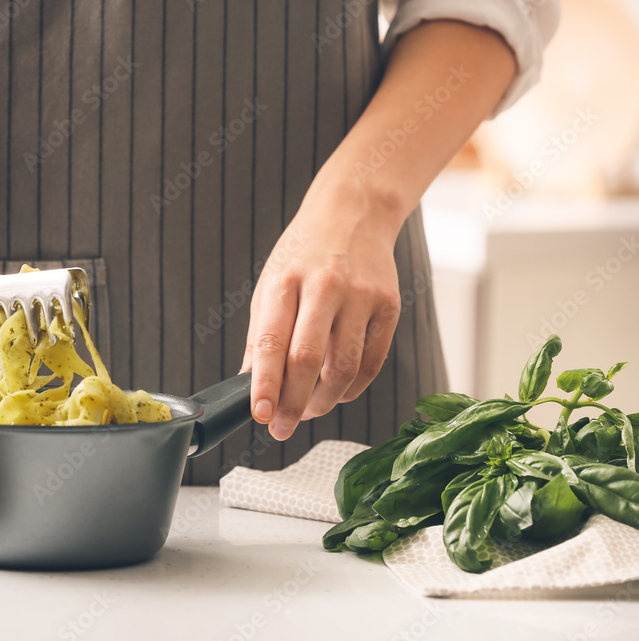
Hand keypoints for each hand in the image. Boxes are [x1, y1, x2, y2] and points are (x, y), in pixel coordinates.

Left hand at [241, 174, 406, 440]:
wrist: (354, 212)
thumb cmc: (304, 253)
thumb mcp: (270, 284)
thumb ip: (260, 335)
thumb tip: (250, 383)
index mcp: (285, 281)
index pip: (271, 343)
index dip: (265, 385)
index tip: (260, 415)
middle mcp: (324, 287)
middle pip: (308, 360)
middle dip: (293, 404)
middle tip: (282, 427)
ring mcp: (361, 296)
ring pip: (344, 367)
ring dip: (324, 401)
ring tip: (308, 411)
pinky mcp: (389, 306)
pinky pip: (372, 361)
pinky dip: (352, 388)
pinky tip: (337, 394)